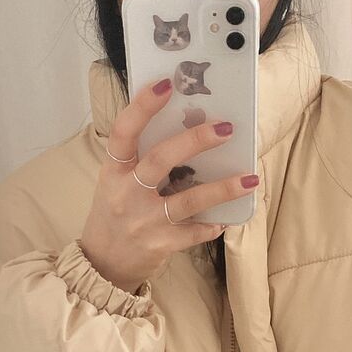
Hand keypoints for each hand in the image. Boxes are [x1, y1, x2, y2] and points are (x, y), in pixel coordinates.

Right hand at [79, 75, 260, 293]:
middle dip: (195, 141)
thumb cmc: (113, 217)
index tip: (166, 84)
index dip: (143, 106)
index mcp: (113, 172)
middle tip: (226, 129)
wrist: (101, 267)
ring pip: (188, 200)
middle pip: (162, 159)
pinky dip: (212, 225)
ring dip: (222, 189)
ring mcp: (144, 221)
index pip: (124, 132)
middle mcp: (127, 194)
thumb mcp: (115, 185)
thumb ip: (140, 162)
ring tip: (250, 178)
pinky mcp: (159, 245)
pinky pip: (194, 232)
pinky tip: (227, 219)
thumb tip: (186, 130)